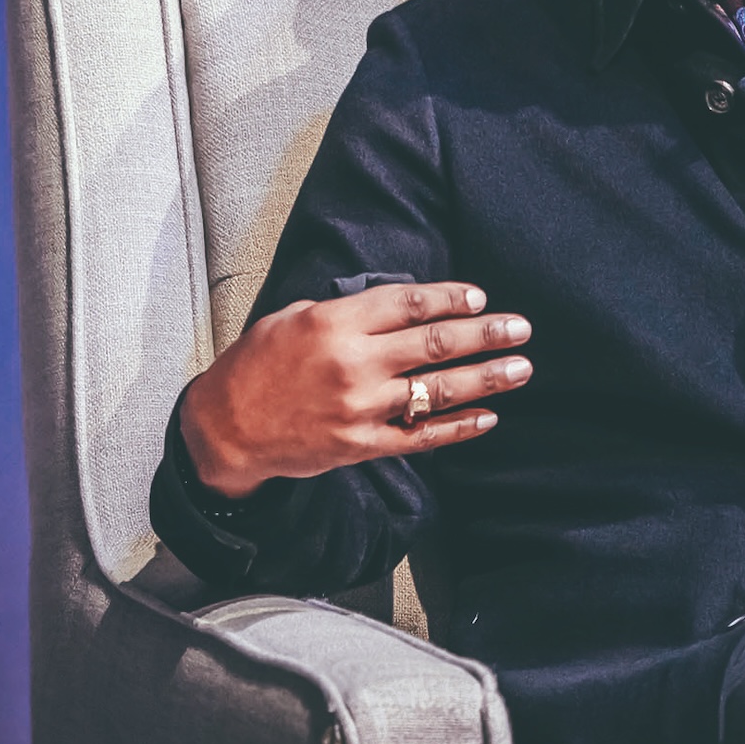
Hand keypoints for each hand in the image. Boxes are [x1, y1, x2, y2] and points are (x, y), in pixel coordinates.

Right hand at [179, 281, 533, 497]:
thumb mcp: (295, 317)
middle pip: (436, 343)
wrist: (224, 428)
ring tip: (520, 367)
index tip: (480, 298)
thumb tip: (400, 304)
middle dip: (485, 334)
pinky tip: (487, 417)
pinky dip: (457, 427)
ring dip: (486, 378)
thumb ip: (348, 309)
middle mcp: (354, 363)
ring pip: (437, 390)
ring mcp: (361, 408)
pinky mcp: (361, 445)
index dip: (452, 299)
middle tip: (520, 328)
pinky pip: (421, 437)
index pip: (410, 304)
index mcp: (336, 323)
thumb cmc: (257, 365)